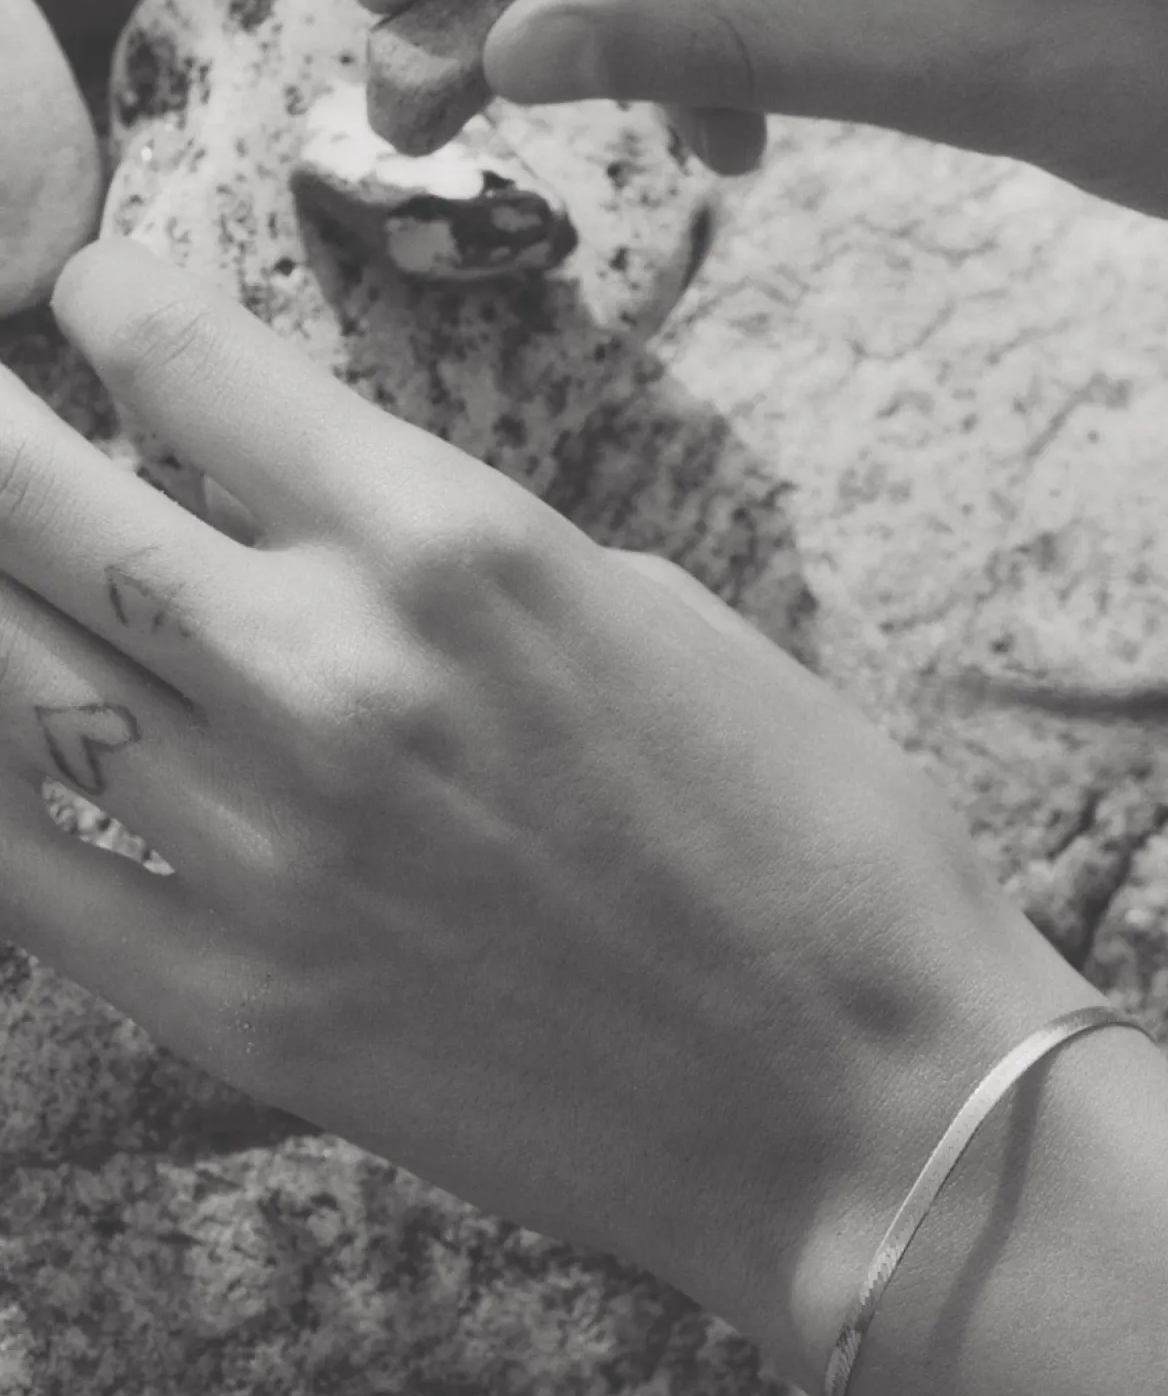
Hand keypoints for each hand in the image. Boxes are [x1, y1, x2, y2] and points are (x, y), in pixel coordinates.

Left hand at [0, 239, 1087, 1391]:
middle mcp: (327, 672)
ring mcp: (262, 851)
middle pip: (40, 502)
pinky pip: (23, 876)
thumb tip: (352, 535)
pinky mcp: (236, 1009)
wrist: (854, 1097)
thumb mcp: (669, 619)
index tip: (100, 298)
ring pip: (5, 680)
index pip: (195, 363)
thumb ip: (478, 558)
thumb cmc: (819, 835)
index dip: (118, 304)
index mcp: (457, 545)